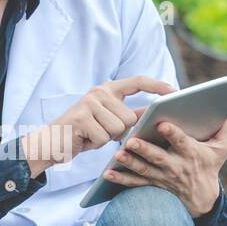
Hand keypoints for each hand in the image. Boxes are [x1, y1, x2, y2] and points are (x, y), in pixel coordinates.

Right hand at [21, 75, 174, 177]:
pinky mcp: (82, 117)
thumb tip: (155, 113)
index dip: (157, 85)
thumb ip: (129, 115)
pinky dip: (95, 144)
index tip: (174, 91)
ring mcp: (89, 103)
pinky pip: (103, 138)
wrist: (51, 142)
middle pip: (129, 117)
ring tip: (91, 135)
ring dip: (106, 139)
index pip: (137, 81)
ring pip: (118, 129)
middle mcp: (99, 92)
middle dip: (119, 132)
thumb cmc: (84, 133)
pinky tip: (83, 139)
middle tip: (100, 132)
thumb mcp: (108, 121)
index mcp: (108, 89)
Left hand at [104, 114, 226, 216]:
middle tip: (131, 141)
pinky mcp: (152, 185)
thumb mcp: (223, 149)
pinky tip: (107, 174)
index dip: (173, 134)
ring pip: (143, 170)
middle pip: (158, 157)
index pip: (182, 142)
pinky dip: (120, 180)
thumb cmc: (210, 166)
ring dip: (130, 163)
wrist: (202, 199)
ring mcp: (162, 178)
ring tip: (117, 155)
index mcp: (192, 153)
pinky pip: (134, 184)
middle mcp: (176, 167)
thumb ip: (225, 128)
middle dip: (145, 150)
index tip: (162, 123)